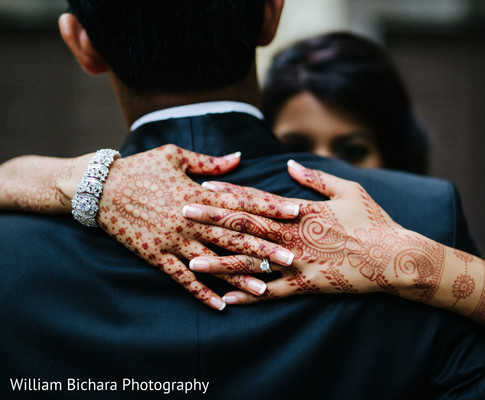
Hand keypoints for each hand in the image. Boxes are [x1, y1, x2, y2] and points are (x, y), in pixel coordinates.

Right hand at [96, 145, 297, 309]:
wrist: (99, 187)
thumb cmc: (141, 167)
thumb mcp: (176, 156)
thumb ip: (211, 163)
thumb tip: (239, 158)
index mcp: (198, 194)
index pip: (242, 202)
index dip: (270, 207)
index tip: (295, 212)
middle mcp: (190, 219)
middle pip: (234, 235)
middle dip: (265, 247)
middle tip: (291, 257)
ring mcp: (174, 239)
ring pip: (213, 260)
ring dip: (239, 275)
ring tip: (264, 288)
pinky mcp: (157, 255)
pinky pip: (183, 279)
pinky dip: (201, 292)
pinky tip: (220, 305)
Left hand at [183, 160, 442, 304]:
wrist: (393, 257)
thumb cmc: (373, 221)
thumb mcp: (348, 189)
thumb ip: (316, 178)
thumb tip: (290, 163)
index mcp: (301, 211)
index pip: (257, 200)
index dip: (229, 194)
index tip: (203, 188)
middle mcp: (293, 235)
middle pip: (245, 226)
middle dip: (212, 220)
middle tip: (182, 215)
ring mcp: (298, 262)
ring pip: (252, 262)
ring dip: (221, 261)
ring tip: (192, 261)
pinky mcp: (306, 285)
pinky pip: (272, 293)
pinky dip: (249, 296)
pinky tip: (226, 299)